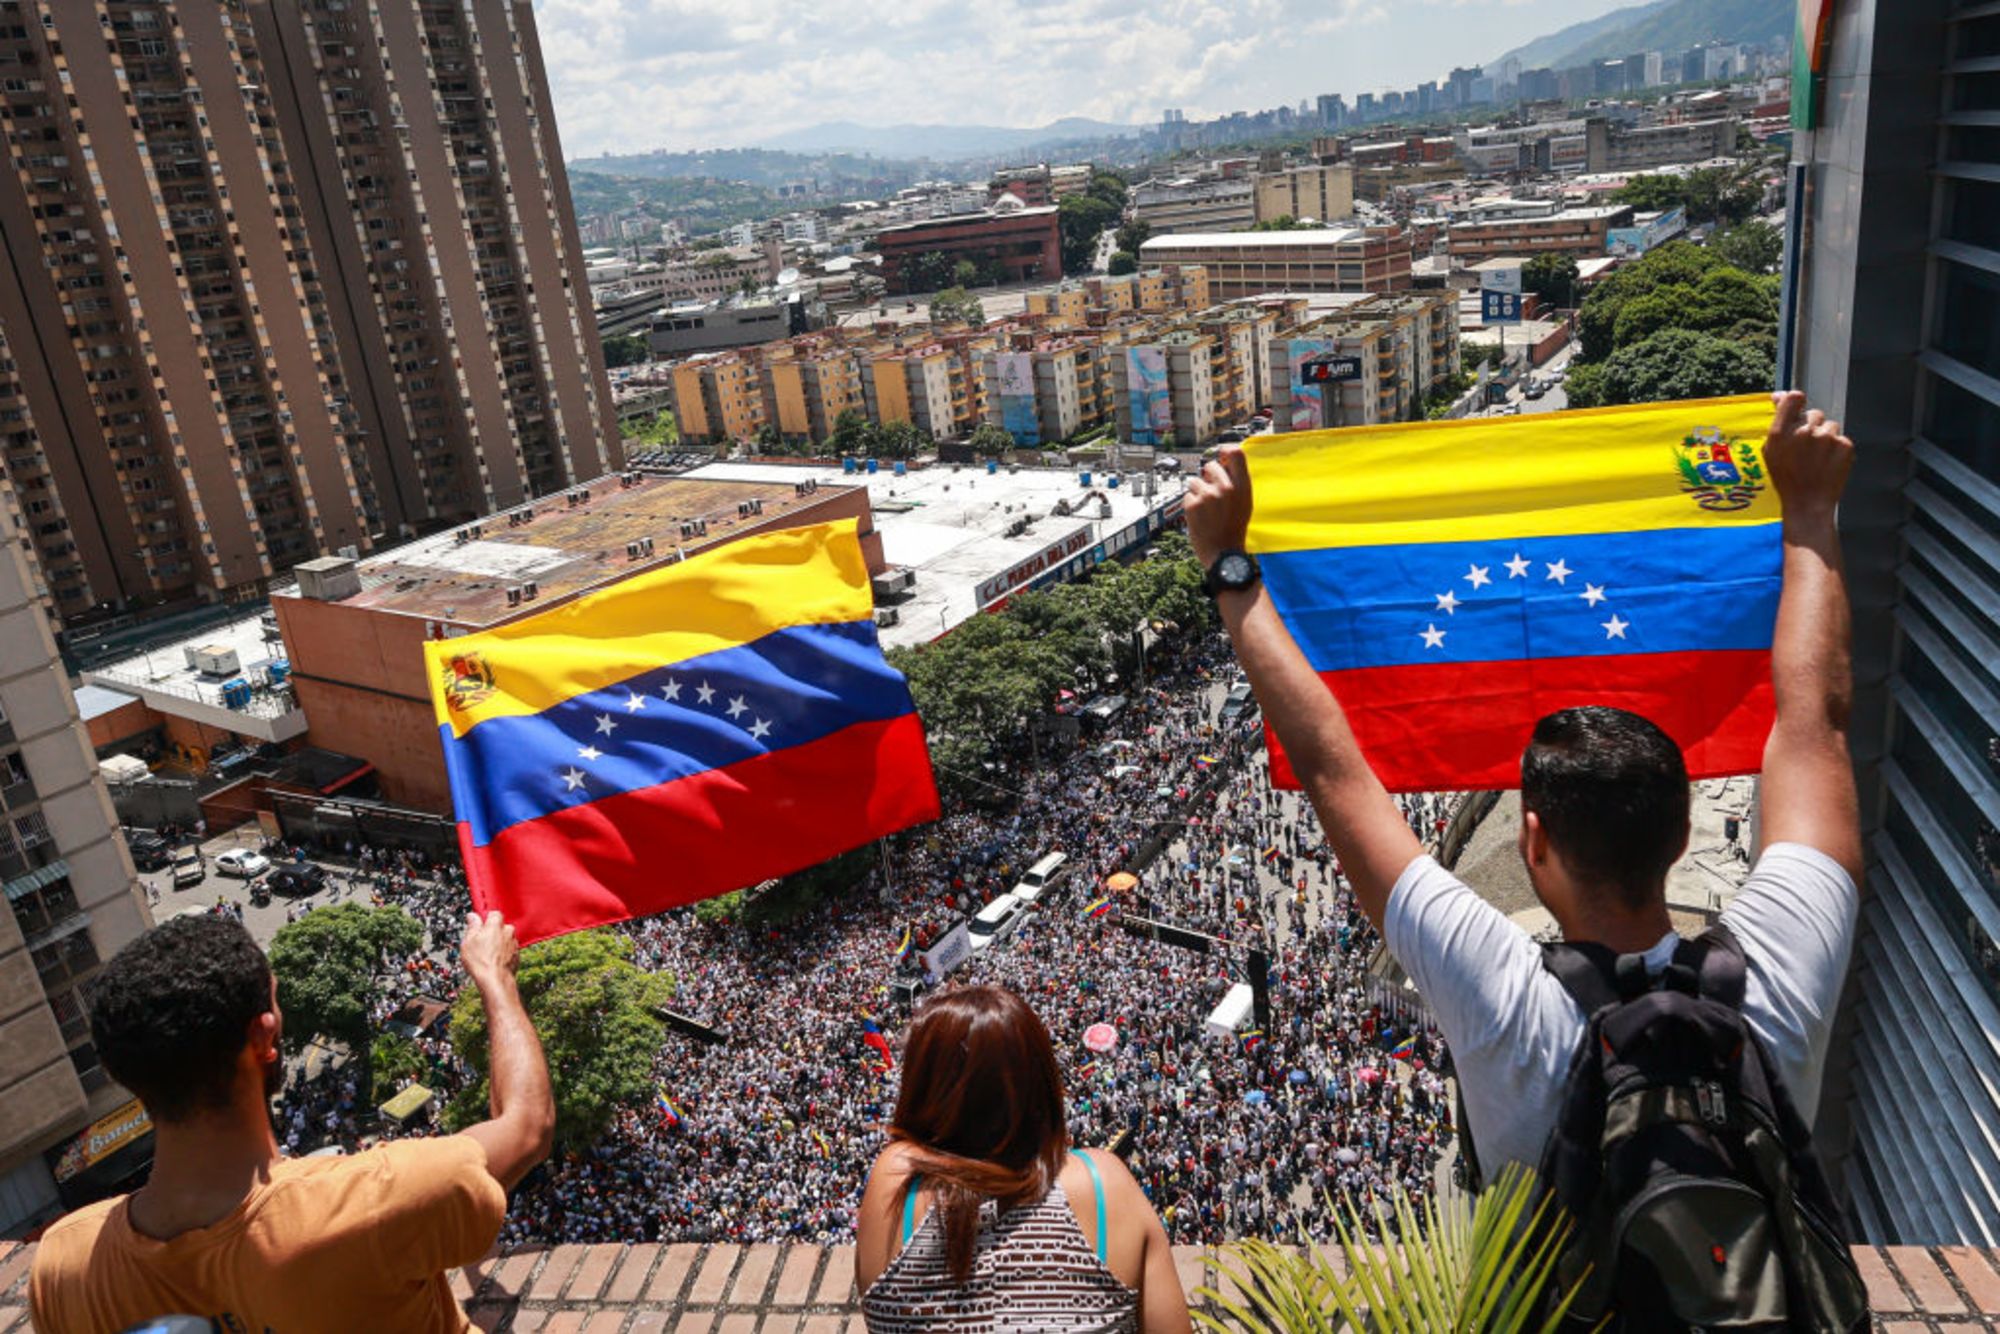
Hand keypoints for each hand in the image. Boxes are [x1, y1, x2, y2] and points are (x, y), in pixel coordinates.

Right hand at [460, 910, 519, 986]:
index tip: (479, 925)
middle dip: (493, 932)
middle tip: (482, 942)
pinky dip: (504, 953)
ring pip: (506, 938)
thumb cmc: (480, 961)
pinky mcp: (517, 955)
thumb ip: (473, 926)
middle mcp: (508, 931)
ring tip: (488, 954)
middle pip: (501, 927)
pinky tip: (495, 960)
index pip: (494, 914)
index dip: (486, 919)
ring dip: (499, 943)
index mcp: (496, 925)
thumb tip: (472, 916)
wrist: (495, 980)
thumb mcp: (469, 941)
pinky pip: (509, 949)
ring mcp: (514, 943)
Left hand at [1186, 443, 1252, 569]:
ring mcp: (1208, 496)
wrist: (1223, 554)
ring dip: (1198, 493)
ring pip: (1195, 481)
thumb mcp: (1245, 503)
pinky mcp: (1192, 505)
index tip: (1221, 454)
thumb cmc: (1234, 528)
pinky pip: (1188, 495)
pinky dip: (1191, 504)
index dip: (1225, 450)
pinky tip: (1200, 517)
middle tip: (1212, 495)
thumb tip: (1225, 459)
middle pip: (1210, 466)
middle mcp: (1226, 488)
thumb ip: (1237, 481)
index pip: (1235, 453)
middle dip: (1208, 477)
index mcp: (1243, 486)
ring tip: (1207, 510)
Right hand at [1763, 390, 1851, 521]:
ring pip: (1830, 426)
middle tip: (1807, 448)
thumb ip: (1777, 421)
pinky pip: (1842, 438)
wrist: (1807, 504)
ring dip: (1826, 437)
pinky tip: (1828, 463)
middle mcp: (1804, 432)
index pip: (1794, 398)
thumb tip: (1780, 396)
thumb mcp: (1771, 451)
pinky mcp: (1844, 446)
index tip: (1796, 410)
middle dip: (1812, 426)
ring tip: (1818, 458)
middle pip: (1814, 413)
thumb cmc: (1787, 479)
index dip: (1796, 402)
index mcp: (1781, 433)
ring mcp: (1826, 438)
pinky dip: (1837, 449)